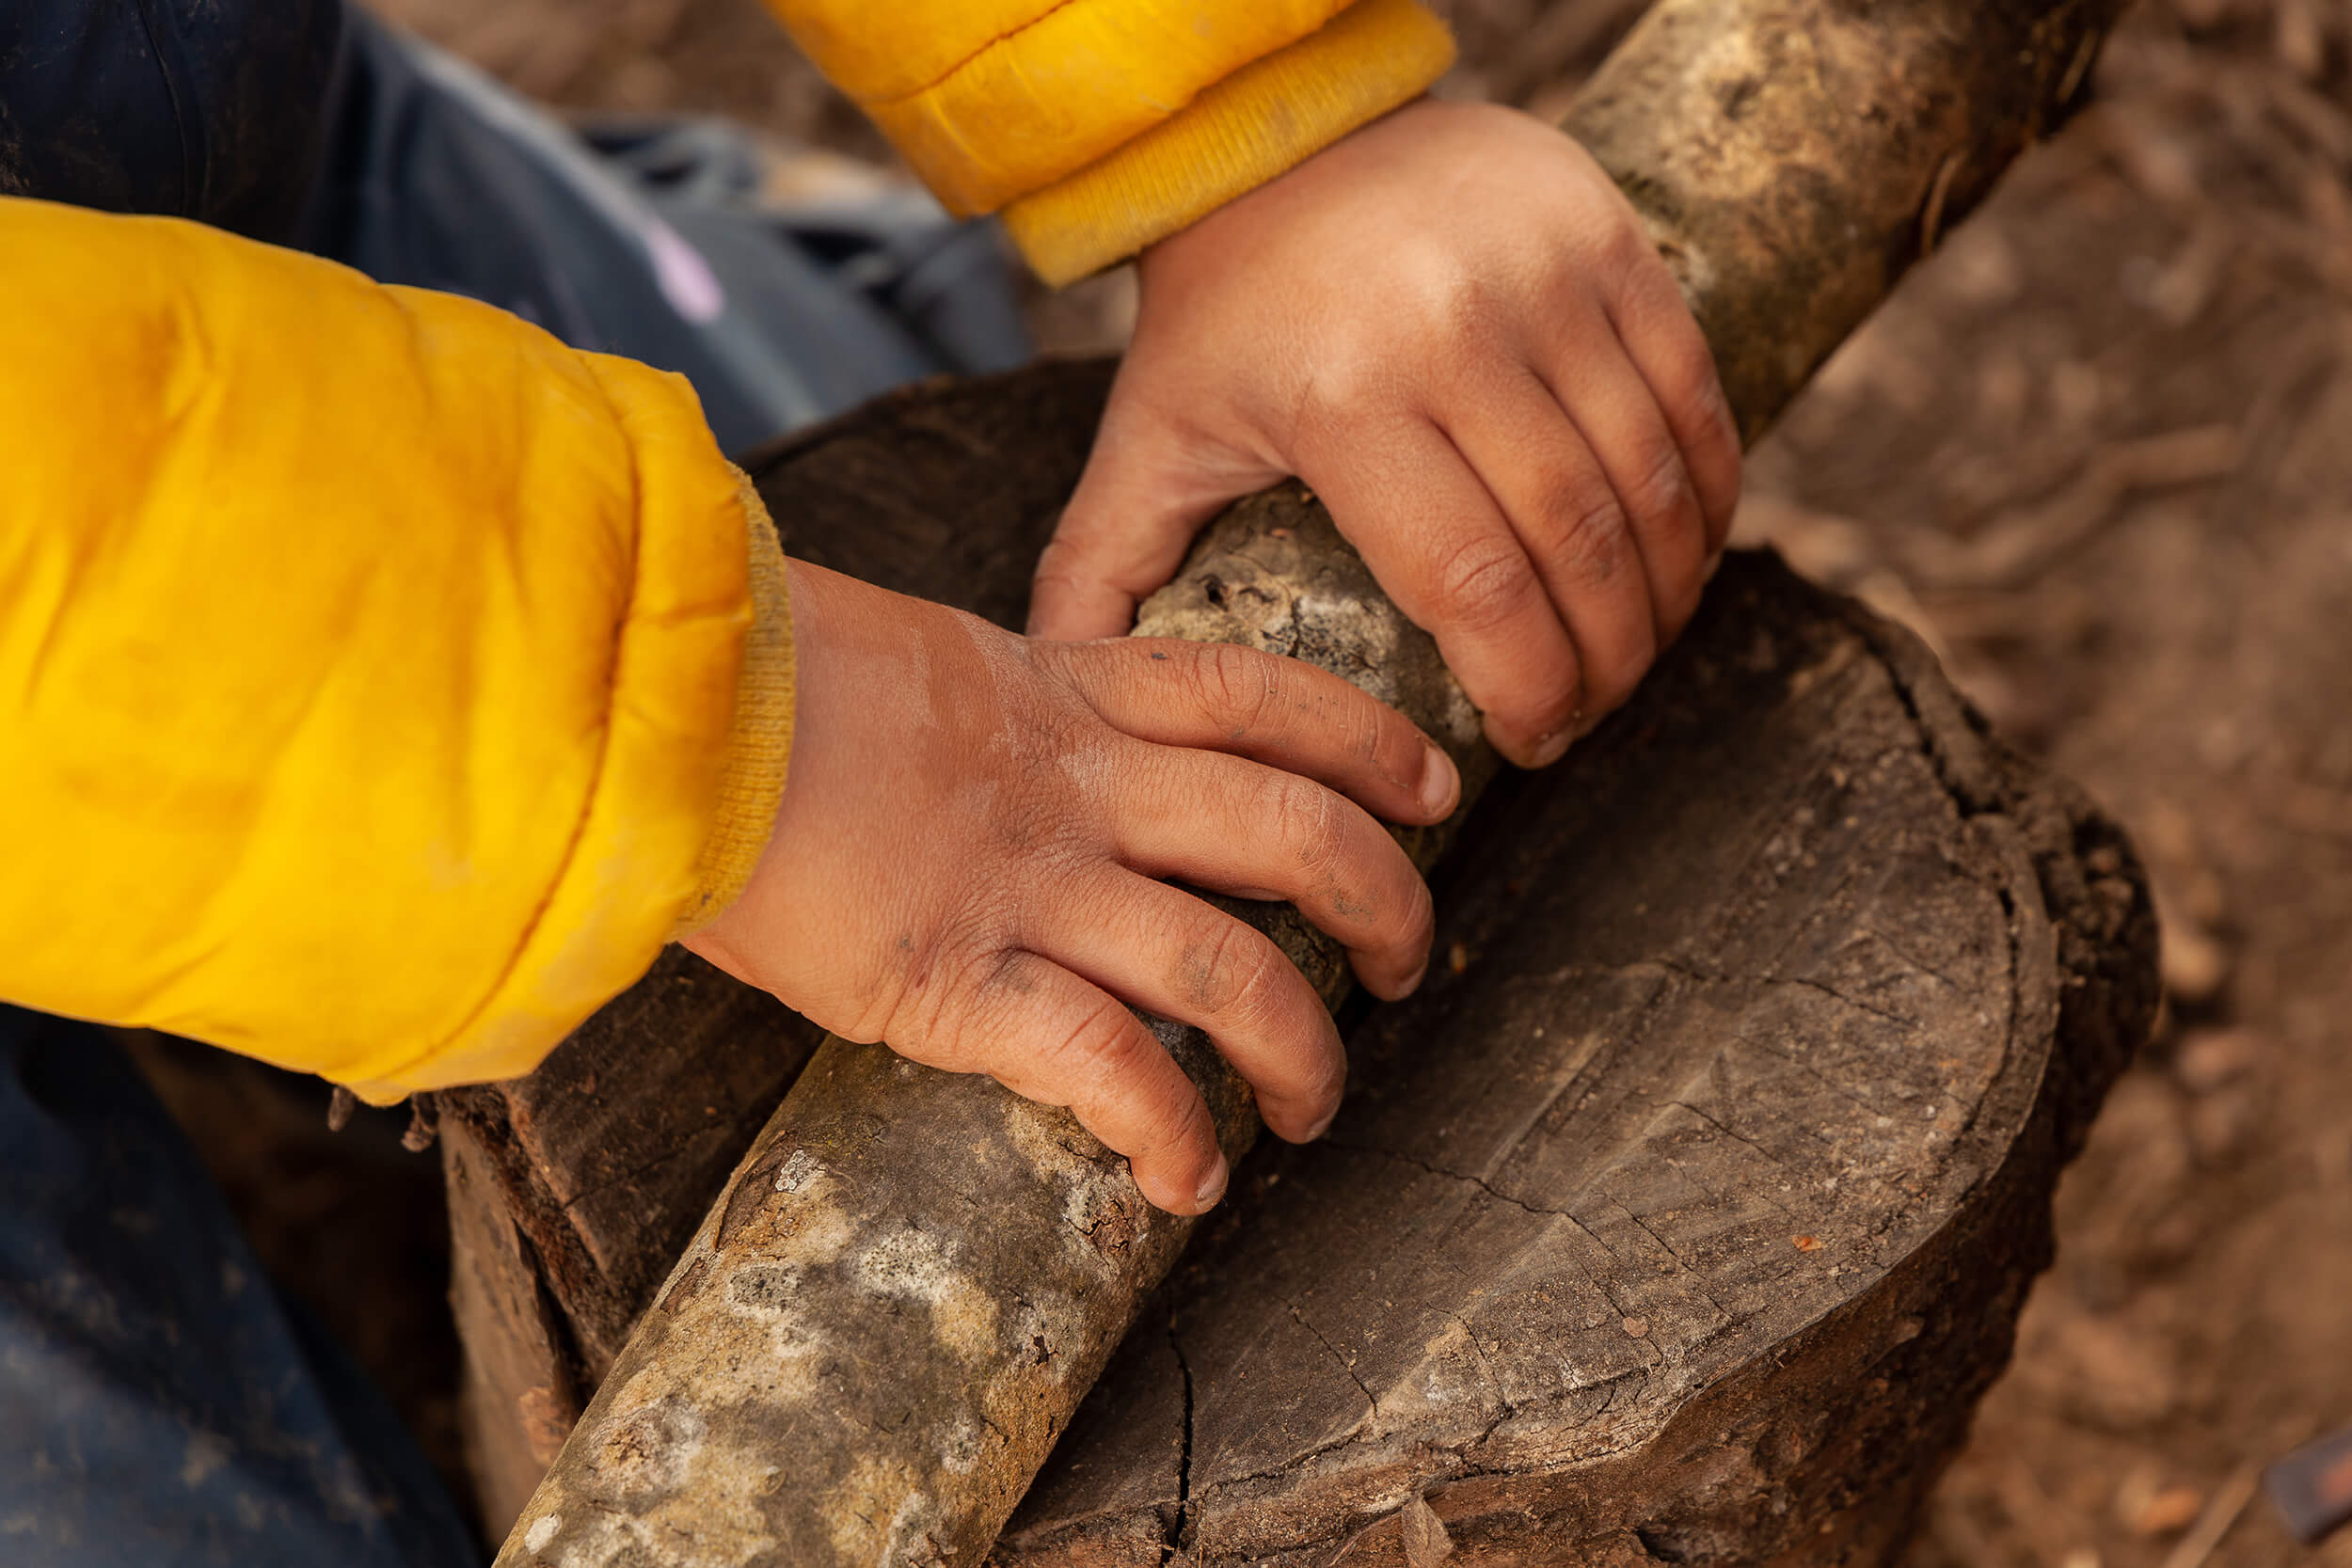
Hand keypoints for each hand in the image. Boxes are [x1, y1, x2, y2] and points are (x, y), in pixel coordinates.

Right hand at [684, 562, 1458, 1214]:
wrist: (646, 715)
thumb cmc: (747, 691)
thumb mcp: (896, 670)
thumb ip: (983, 713)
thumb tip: (1000, 754)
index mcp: (1062, 692)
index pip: (1261, 697)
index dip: (1368, 739)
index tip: (1431, 781)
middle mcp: (1073, 785)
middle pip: (1292, 831)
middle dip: (1382, 897)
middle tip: (1408, 955)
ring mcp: (1025, 884)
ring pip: (1230, 965)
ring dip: (1301, 1045)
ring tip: (1317, 1101)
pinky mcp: (957, 981)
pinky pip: (1106, 1068)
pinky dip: (1168, 1132)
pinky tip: (1186, 1181)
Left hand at [1028, 98, 1741, 767]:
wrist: (1282, 137)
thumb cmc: (1218, 316)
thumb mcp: (1151, 441)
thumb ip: (1103, 575)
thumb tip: (1072, 705)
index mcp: (1340, 398)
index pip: (1473, 586)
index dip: (1526, 691)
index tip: (1532, 748)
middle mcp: (1453, 329)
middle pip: (1577, 544)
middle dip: (1604, 662)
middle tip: (1592, 715)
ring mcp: (1543, 274)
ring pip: (1650, 476)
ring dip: (1666, 590)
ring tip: (1640, 652)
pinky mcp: (1607, 237)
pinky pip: (1693, 392)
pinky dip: (1707, 491)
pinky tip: (1686, 556)